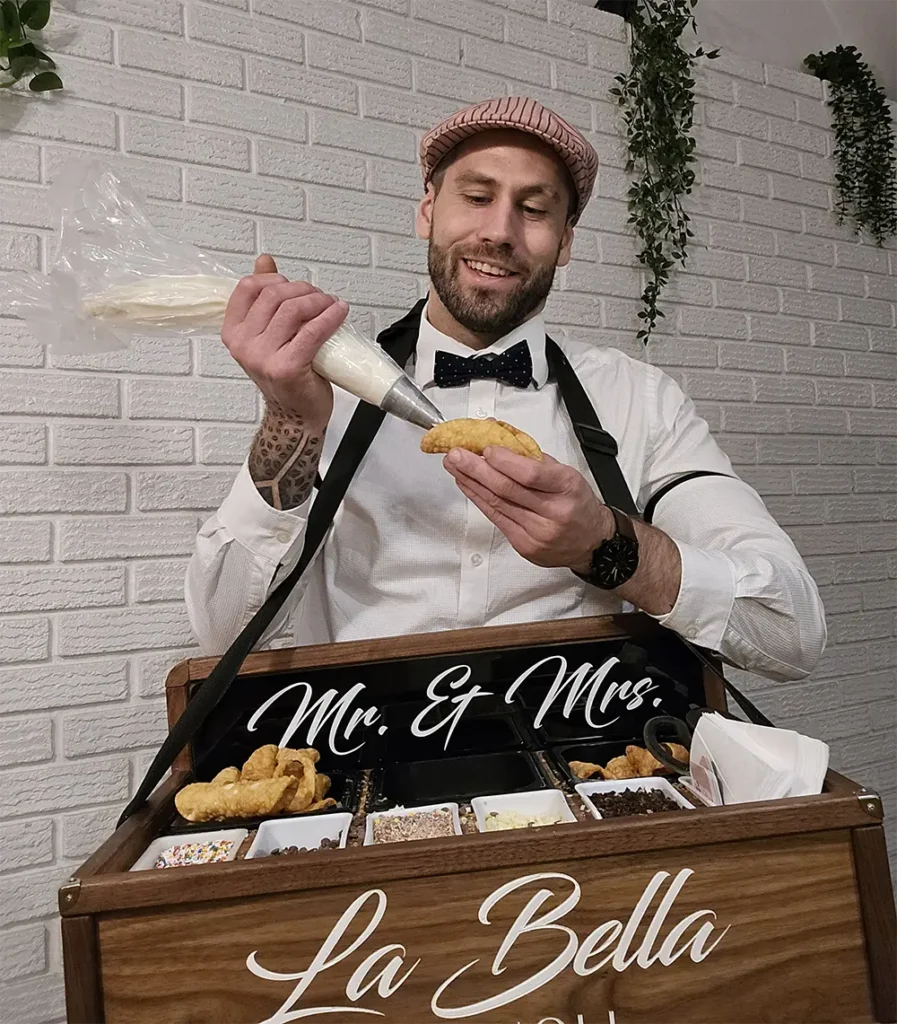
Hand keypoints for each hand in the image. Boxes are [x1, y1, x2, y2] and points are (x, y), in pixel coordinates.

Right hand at [221, 254, 348, 424]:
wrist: (294, 416)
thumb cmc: (284, 376)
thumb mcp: (268, 335)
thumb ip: (264, 299)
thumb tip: (264, 261)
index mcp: (233, 333)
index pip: (248, 288)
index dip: (274, 278)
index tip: (292, 284)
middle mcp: (243, 344)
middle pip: (274, 295)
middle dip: (302, 289)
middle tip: (320, 296)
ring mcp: (263, 357)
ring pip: (293, 309)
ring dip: (318, 300)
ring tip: (331, 304)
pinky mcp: (288, 367)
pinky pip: (312, 331)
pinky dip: (330, 317)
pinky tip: (340, 312)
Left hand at [443, 445, 613, 571]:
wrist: (590, 542)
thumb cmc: (577, 503)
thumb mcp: (566, 473)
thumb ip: (533, 457)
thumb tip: (499, 437)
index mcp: (567, 489)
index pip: (531, 475)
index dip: (505, 461)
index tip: (486, 449)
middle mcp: (553, 513)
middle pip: (507, 489)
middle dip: (476, 469)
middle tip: (457, 454)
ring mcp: (537, 533)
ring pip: (496, 503)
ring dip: (471, 482)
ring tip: (454, 466)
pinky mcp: (523, 545)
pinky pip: (495, 518)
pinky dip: (478, 499)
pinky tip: (467, 485)